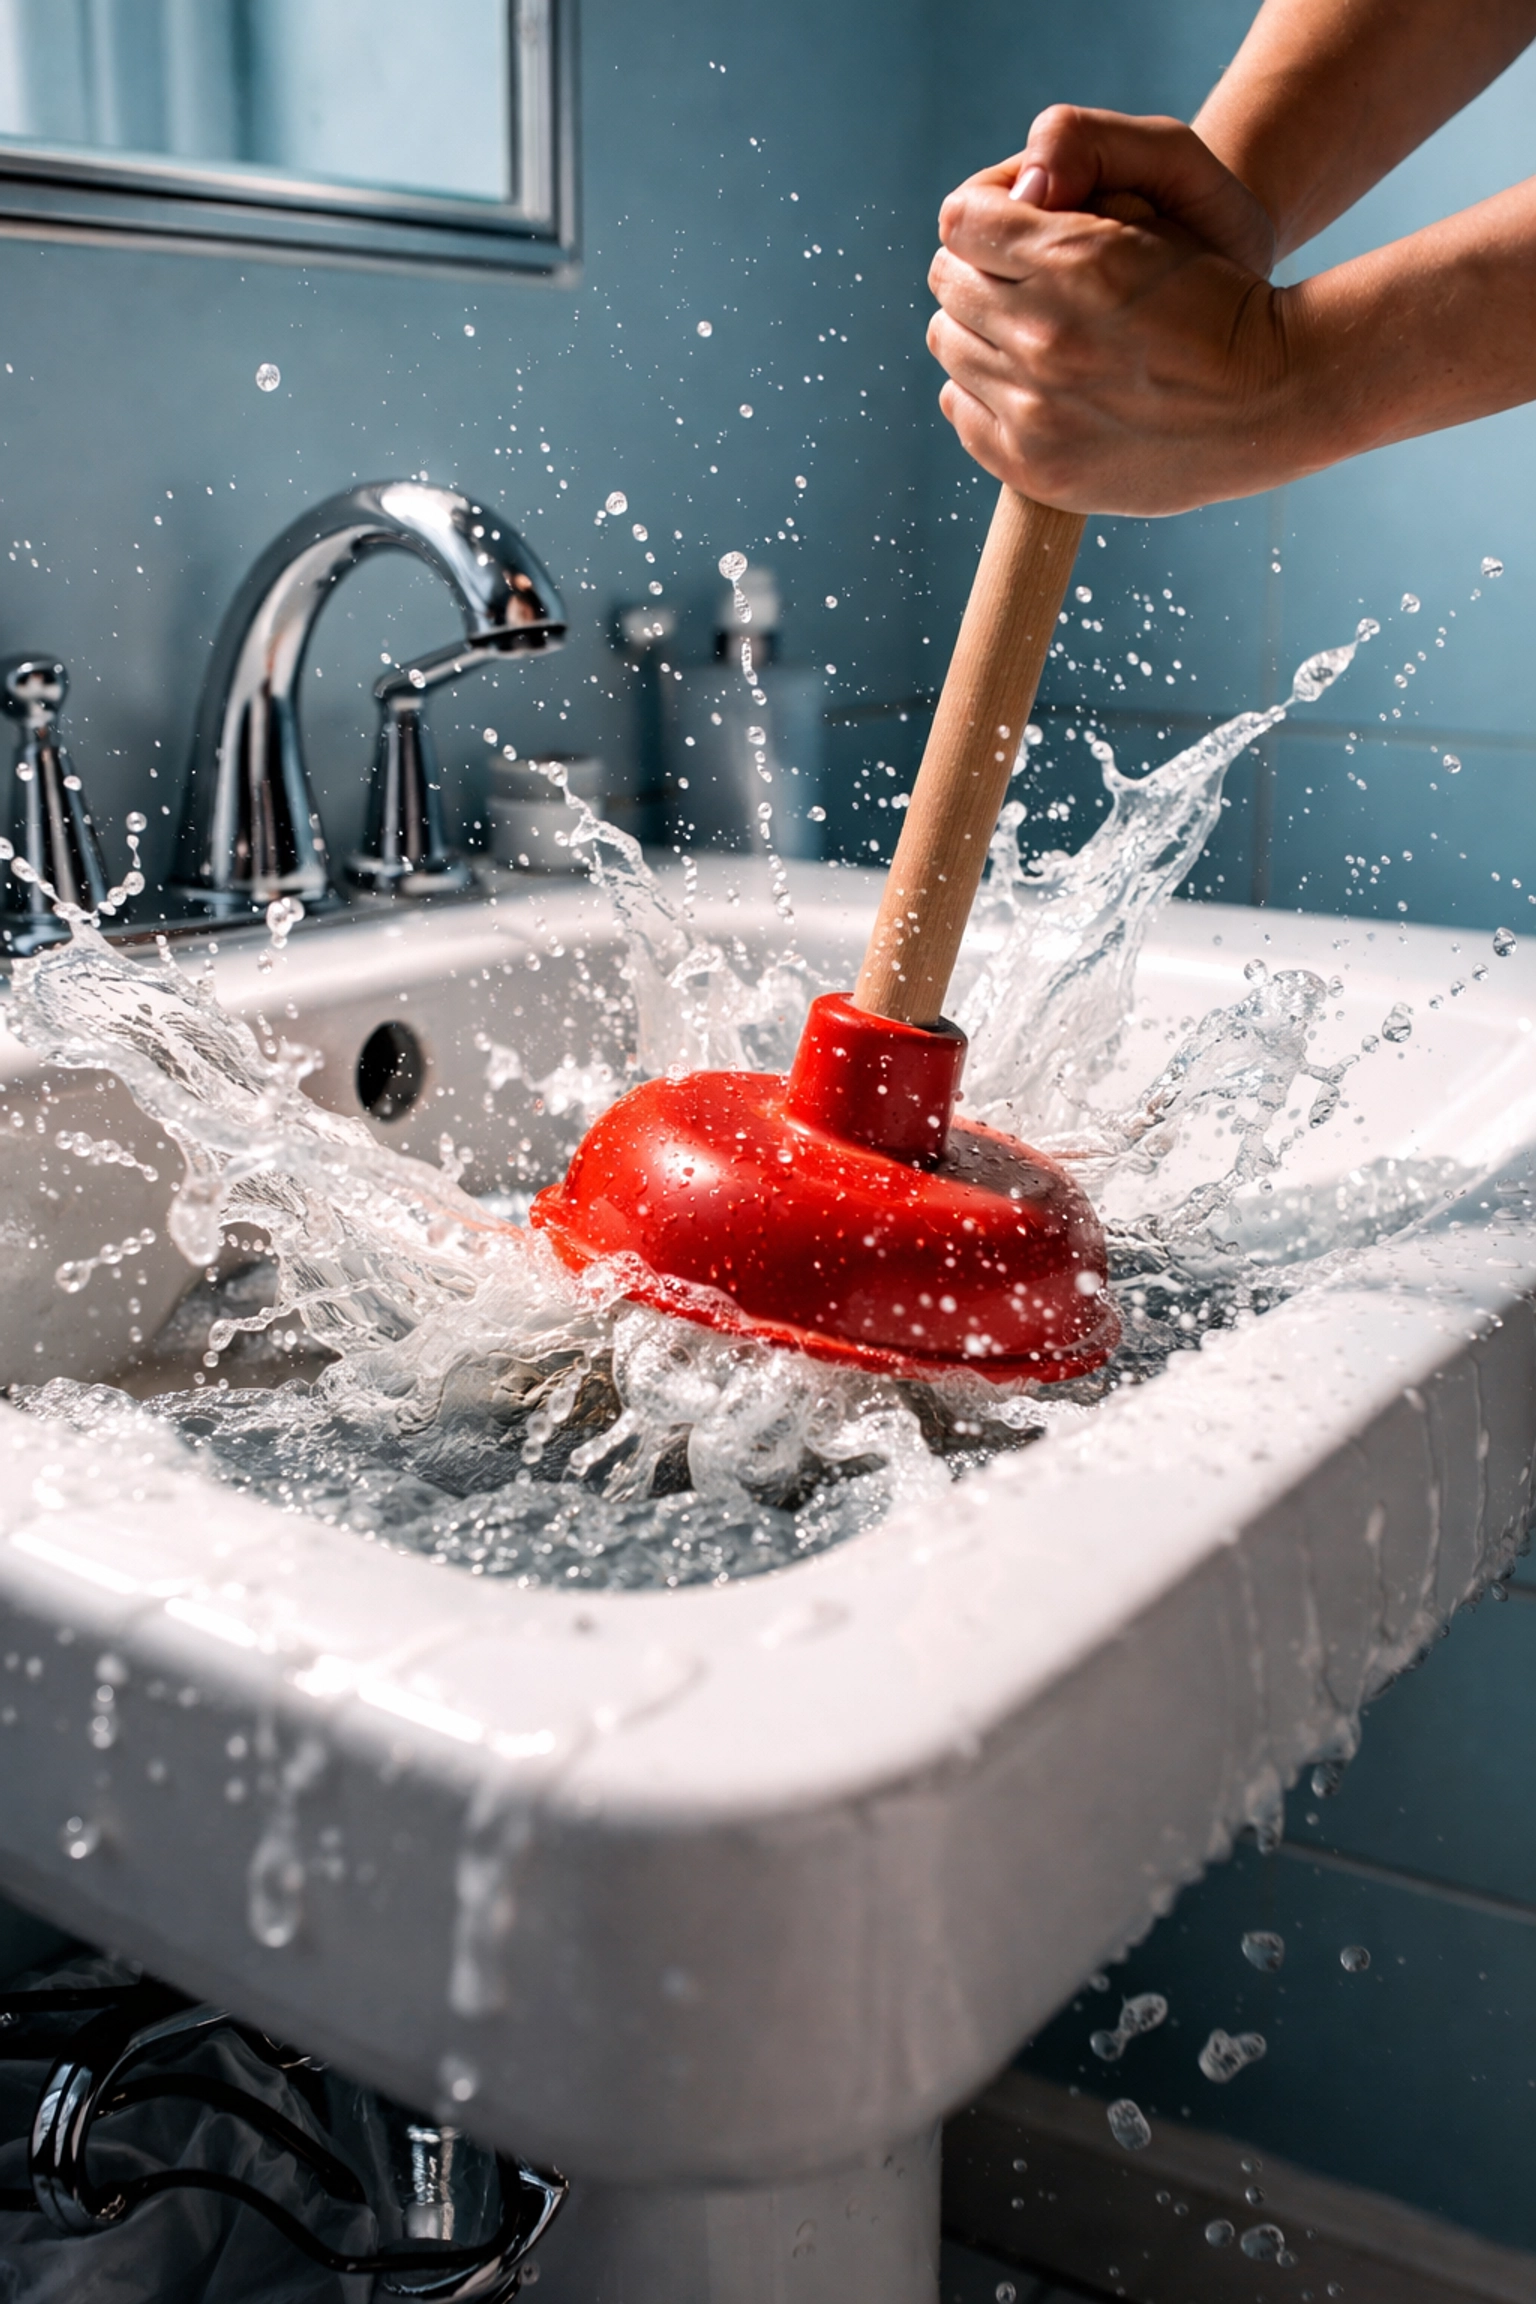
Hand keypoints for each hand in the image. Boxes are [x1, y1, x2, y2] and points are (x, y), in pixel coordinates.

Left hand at [927, 109, 1309, 514]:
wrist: (1273, 394)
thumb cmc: (1222, 286)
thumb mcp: (1168, 189)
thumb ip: (1079, 168)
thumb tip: (1000, 204)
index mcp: (1073, 260)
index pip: (960, 220)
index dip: (986, 214)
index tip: (1014, 224)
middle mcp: (1043, 337)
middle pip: (948, 282)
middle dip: (980, 268)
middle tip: (1024, 277)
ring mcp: (1034, 412)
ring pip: (949, 344)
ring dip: (978, 328)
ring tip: (1030, 329)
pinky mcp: (1034, 466)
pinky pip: (959, 408)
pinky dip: (978, 388)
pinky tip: (1024, 379)